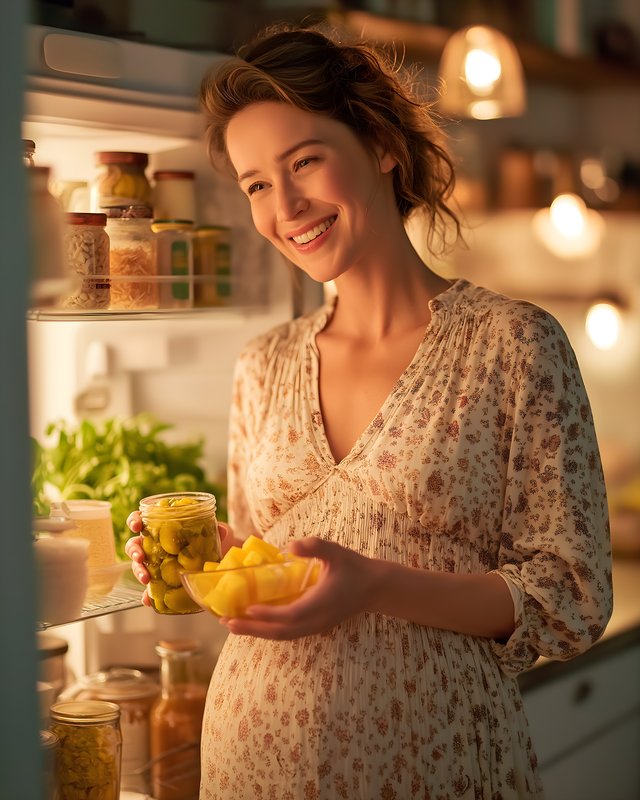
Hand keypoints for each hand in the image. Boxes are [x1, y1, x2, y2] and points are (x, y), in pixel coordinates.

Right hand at [123, 510, 232, 608]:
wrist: (217, 563)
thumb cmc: (210, 542)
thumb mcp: (214, 533)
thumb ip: (217, 529)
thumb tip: (221, 529)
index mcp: (162, 528)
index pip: (142, 520)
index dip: (135, 520)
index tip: (137, 524)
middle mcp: (154, 546)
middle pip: (135, 544)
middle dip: (134, 550)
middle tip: (140, 556)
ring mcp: (155, 565)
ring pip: (138, 566)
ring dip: (138, 571)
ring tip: (146, 579)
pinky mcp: (160, 583)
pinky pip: (149, 590)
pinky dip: (146, 596)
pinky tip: (148, 600)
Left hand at [222, 537, 375, 639]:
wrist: (375, 588)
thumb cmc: (354, 567)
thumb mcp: (336, 551)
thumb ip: (315, 546)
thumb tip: (291, 545)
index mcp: (321, 604)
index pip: (290, 614)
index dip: (268, 614)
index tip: (247, 609)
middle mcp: (317, 620)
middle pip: (280, 632)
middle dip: (253, 629)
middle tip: (226, 622)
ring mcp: (316, 627)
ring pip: (283, 636)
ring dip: (257, 632)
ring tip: (233, 625)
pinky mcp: (315, 626)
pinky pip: (288, 633)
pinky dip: (268, 630)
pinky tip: (254, 623)